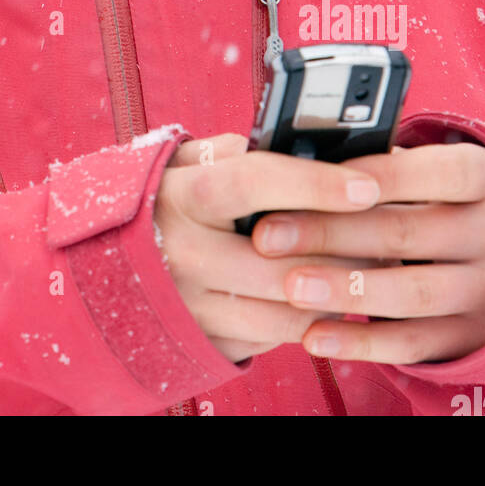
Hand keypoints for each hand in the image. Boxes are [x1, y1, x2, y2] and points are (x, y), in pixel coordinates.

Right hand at [155, 133, 390, 362]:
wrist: (99, 272)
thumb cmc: (158, 204)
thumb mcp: (180, 164)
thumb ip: (231, 151)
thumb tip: (293, 140)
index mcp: (180, 197)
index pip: (255, 182)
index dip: (316, 183)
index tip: (367, 185)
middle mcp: (184, 255)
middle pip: (287, 259)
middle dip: (347, 248)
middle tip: (385, 232)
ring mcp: (195, 307)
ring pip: (291, 311)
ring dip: (338, 291)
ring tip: (363, 264)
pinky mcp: (207, 344)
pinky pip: (278, 340)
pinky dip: (310, 319)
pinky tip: (324, 294)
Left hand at [251, 140, 484, 364]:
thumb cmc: (449, 196)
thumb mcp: (439, 168)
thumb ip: (386, 163)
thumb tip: (306, 159)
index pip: (437, 172)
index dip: (377, 176)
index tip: (312, 178)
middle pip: (409, 233)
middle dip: (332, 233)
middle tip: (269, 234)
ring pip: (412, 292)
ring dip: (345, 290)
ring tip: (290, 286)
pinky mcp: (476, 337)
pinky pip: (416, 343)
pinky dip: (362, 342)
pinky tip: (315, 336)